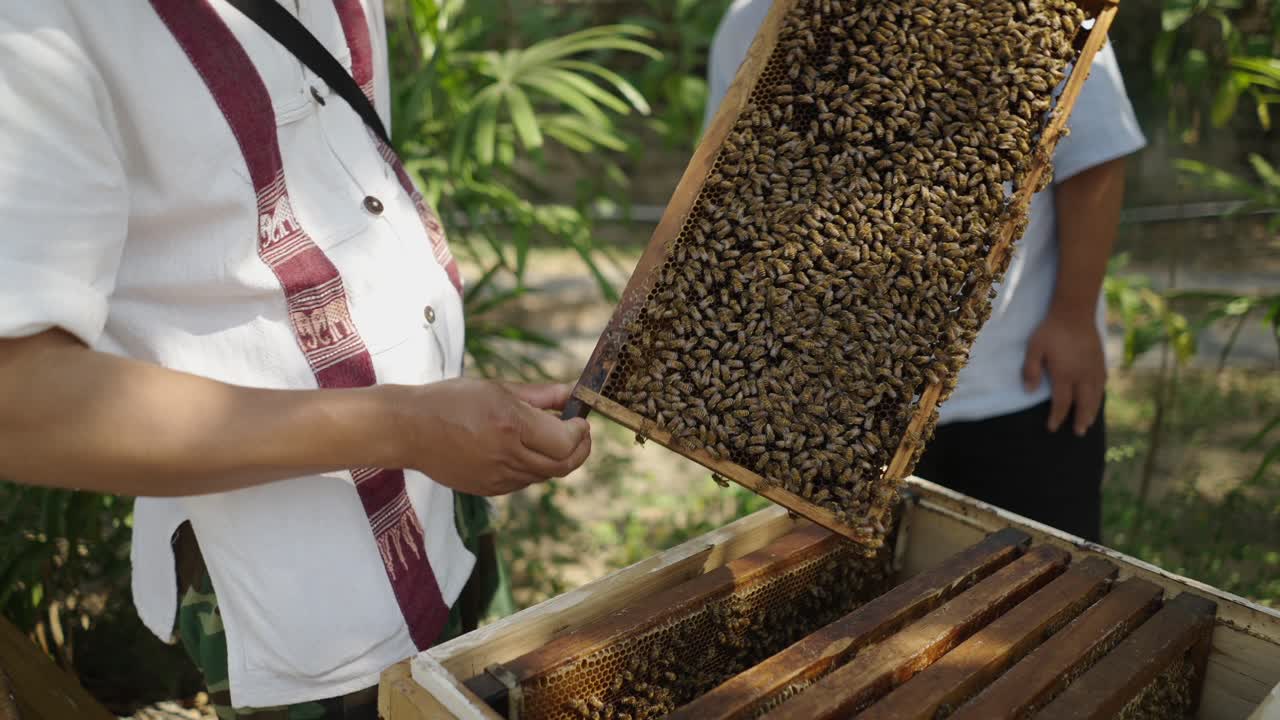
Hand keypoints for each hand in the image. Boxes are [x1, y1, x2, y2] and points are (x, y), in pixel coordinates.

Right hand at [396, 379, 590, 495]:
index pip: (566, 441)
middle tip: (579, 432)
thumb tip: (573, 392)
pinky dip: (533, 467)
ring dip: (556, 458)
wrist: (409, 430)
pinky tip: (521, 448)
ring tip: (548, 435)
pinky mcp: (489, 490)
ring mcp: (498, 478)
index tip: (580, 419)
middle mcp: (507, 456)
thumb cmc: (451, 401)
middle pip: (564, 465)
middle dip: (579, 449)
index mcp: (511, 426)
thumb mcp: (498, 389)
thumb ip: (541, 395)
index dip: (580, 432)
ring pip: (545, 475)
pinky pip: (524, 481)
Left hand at [1022, 311, 1105, 435]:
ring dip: (1092, 411)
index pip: (1062, 403)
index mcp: (1065, 374)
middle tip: (1079, 433)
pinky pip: (1102, 383)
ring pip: (1095, 396)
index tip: (1053, 428)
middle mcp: (1082, 375)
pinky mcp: (1101, 361)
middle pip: (1083, 404)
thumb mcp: (1034, 348)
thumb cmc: (1051, 330)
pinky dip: (1100, 395)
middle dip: (1080, 420)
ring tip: (1090, 422)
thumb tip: (1030, 391)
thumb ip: (1031, 370)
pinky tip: (1098, 398)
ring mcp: (1094, 369)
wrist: (1074, 312)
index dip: (1057, 417)